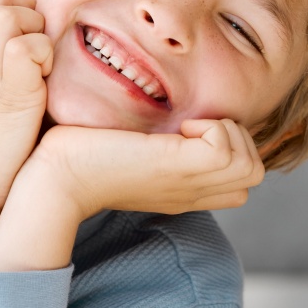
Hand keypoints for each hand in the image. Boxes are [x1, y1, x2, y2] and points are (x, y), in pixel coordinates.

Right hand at [0, 0, 52, 260]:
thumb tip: (18, 52)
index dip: (2, 3)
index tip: (17, 39)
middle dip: (23, 9)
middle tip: (33, 51)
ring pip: (8, 11)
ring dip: (35, 31)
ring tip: (39, 68)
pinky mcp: (11, 92)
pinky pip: (28, 46)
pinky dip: (44, 58)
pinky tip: (43, 87)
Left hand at [33, 118, 265, 220]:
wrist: (54, 176)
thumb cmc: (76, 157)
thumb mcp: (124, 150)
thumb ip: (150, 142)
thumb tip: (160, 114)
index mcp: (181, 191)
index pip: (239, 181)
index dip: (228, 148)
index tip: (188, 130)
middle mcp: (190, 193)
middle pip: (253, 174)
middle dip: (235, 139)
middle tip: (191, 127)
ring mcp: (186, 185)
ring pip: (252, 166)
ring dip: (228, 132)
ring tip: (187, 126)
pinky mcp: (177, 167)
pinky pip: (229, 150)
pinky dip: (214, 128)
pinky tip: (179, 126)